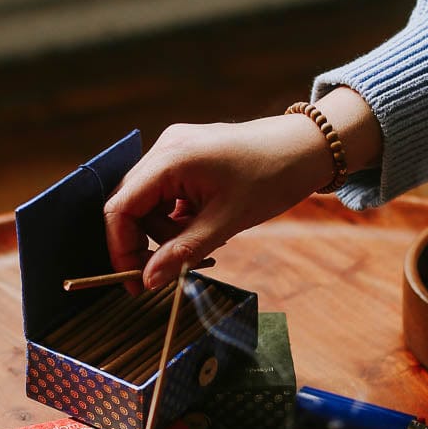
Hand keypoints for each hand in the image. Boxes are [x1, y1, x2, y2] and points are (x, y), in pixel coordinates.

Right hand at [104, 93, 381, 288]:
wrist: (306, 147)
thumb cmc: (272, 177)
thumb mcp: (227, 222)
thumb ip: (182, 251)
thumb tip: (147, 280)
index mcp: (170, 159)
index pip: (121, 208)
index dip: (121, 247)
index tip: (134, 281)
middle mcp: (165, 148)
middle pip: (130, 204)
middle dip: (143, 242)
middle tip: (166, 271)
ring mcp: (175, 148)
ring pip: (148, 202)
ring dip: (164, 231)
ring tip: (202, 243)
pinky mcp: (186, 155)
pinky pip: (166, 193)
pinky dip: (177, 217)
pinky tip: (203, 225)